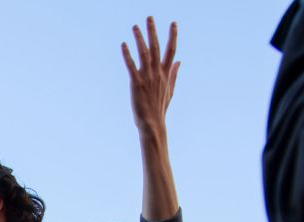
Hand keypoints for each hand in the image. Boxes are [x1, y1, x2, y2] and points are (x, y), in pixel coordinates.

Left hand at [121, 17, 178, 140]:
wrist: (153, 123)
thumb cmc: (160, 108)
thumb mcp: (170, 90)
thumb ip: (174, 74)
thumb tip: (180, 61)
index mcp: (166, 74)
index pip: (171, 51)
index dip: (172, 37)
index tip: (173, 23)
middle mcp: (157, 73)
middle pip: (156, 48)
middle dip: (153, 32)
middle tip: (149, 17)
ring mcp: (147, 78)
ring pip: (144, 54)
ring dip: (139, 39)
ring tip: (135, 26)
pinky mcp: (136, 84)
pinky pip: (131, 66)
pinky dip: (127, 55)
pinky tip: (123, 45)